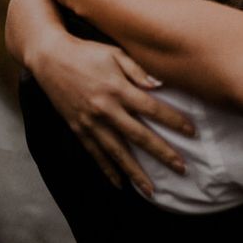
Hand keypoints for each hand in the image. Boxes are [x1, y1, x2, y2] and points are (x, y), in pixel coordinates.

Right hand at [31, 31, 195, 196]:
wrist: (50, 58)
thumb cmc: (86, 52)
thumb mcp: (114, 52)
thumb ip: (137, 69)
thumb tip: (159, 85)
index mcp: (118, 88)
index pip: (152, 109)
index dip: (174, 121)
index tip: (192, 132)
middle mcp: (106, 109)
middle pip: (139, 136)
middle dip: (162, 153)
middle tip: (181, 168)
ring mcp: (90, 122)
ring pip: (117, 152)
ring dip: (135, 172)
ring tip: (151, 190)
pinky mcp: (77, 128)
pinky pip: (95, 154)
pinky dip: (107, 170)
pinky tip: (119, 183)